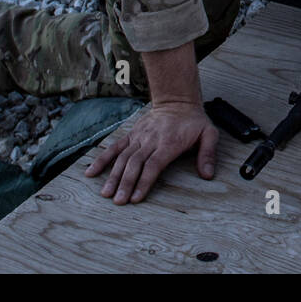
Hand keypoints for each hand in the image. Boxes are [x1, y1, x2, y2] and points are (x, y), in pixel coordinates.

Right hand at [85, 99, 217, 204]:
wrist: (177, 100)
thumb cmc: (194, 122)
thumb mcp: (209, 134)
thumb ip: (208, 154)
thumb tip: (208, 175)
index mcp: (169, 143)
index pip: (153, 164)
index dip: (144, 181)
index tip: (136, 198)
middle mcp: (151, 140)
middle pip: (135, 163)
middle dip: (125, 183)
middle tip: (118, 201)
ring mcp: (139, 137)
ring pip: (123, 157)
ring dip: (113, 176)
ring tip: (106, 194)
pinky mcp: (131, 134)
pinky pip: (115, 147)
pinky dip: (102, 159)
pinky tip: (91, 172)